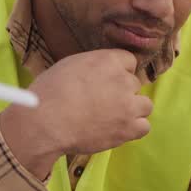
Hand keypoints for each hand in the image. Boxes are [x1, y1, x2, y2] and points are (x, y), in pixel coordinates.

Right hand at [0, 49, 151, 175]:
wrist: (45, 123)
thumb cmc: (48, 92)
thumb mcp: (68, 66)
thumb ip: (91, 67)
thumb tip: (96, 75)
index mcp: (108, 60)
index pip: (129, 61)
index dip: (118, 72)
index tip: (107, 82)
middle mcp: (123, 80)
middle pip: (134, 84)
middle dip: (122, 92)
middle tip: (103, 102)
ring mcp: (129, 105)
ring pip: (145, 105)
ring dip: (132, 110)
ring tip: (114, 117)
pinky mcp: (128, 129)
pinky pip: (144, 127)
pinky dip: (133, 129)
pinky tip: (118, 130)